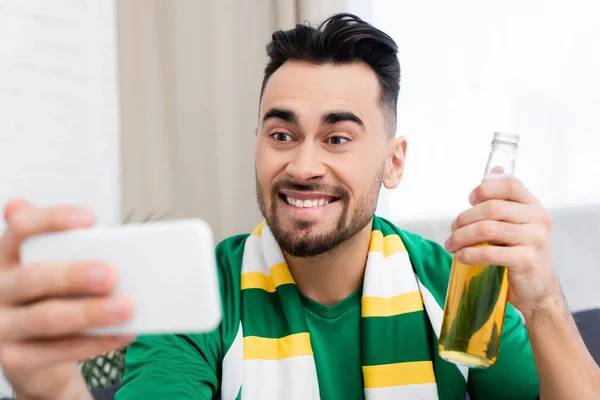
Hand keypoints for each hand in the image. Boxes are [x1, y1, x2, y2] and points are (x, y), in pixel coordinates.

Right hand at [0, 199, 134, 399]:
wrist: (34, 355)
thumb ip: (74, 254)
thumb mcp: (56, 273)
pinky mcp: (15, 359)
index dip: (52, 220)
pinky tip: (125, 333)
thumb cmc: (52, 300)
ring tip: (127, 307)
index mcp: (7, 258)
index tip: (91, 218)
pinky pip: (60, 351)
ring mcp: (3, 326)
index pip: (21, 229)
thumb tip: (117, 245)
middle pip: (33, 277)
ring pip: (47, 318)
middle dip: (74, 275)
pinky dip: (97, 342)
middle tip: (111, 274)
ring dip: (91, 312)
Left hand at [444, 177, 561, 318]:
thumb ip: (504, 200)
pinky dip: (469, 254)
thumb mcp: (516, 224)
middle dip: (464, 218)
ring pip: (487, 229)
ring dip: (461, 237)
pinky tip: (461, 257)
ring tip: (451, 245)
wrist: (538, 289)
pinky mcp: (527, 261)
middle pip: (491, 208)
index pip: (509, 185)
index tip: (469, 201)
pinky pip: (489, 252)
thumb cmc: (520, 253)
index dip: (484, 190)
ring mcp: (535, 240)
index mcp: (534, 206)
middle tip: (452, 230)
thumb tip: (494, 171)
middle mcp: (538, 219)